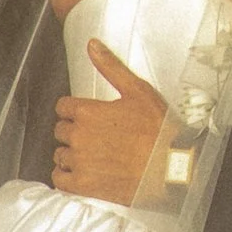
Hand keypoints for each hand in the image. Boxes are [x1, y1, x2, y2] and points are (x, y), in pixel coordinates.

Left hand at [53, 44, 170, 203]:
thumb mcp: (137, 91)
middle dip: (73, 132)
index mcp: (88, 111)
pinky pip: (60, 180)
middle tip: (93, 137)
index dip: (74, 111)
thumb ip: (110, 67)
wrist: (170, 168)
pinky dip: (67, 177)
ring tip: (92, 156)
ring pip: (60, 155)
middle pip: (60, 131)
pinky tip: (81, 174)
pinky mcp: (83, 184)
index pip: (63, 107)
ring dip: (71, 155)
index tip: (84, 117)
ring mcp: (80, 161)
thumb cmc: (158, 130)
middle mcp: (79, 136)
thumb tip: (93, 46)